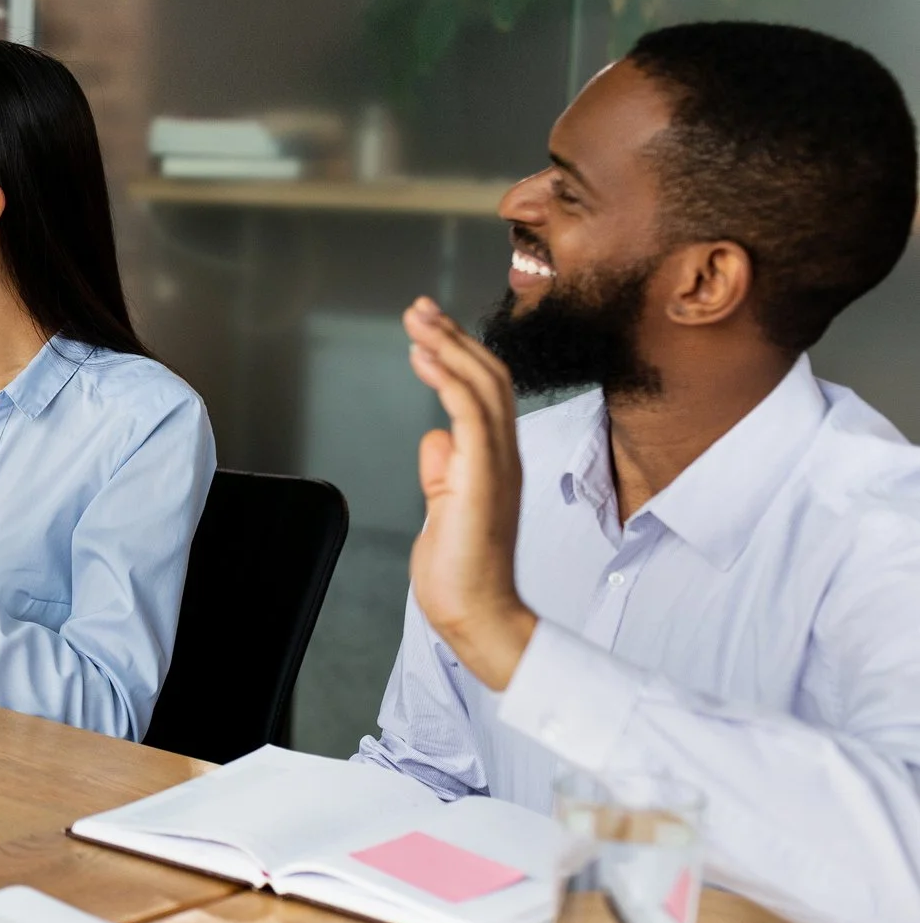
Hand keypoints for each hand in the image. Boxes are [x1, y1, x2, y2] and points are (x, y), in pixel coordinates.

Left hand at [404, 297, 536, 688]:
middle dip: (453, 337)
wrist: (476, 614)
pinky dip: (448, 380)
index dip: (459, 355)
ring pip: (482, 387)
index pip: (485, 392)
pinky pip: (472, 416)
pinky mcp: (482, 480)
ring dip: (449, 347)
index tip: (429, 330)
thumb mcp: (443, 508)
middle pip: (488, 378)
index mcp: (496, 460)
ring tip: (418, 320)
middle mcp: (504, 456)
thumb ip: (442, 471)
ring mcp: (497, 466)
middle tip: (420, 309)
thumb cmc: (459, 571)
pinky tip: (426, 357)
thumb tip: (434, 438)